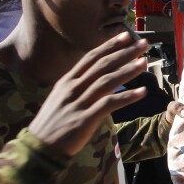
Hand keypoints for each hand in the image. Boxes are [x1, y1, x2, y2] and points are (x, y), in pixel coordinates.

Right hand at [29, 32, 148, 156]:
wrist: (38, 148)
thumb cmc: (52, 124)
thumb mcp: (61, 98)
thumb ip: (78, 87)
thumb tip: (97, 78)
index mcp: (67, 81)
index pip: (91, 57)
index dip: (109, 45)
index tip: (126, 35)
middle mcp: (72, 88)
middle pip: (102, 65)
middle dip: (124, 53)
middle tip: (144, 44)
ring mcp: (78, 103)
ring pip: (107, 81)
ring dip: (128, 70)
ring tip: (144, 62)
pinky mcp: (85, 119)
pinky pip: (109, 104)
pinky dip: (127, 97)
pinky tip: (142, 92)